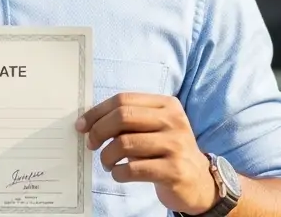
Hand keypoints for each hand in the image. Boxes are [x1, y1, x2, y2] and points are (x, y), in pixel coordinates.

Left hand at [76, 93, 216, 213]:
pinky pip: (134, 169)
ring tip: (108, 164)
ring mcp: (175, 145)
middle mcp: (173, 121)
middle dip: (99, 131)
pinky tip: (120, 174)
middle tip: (91, 145)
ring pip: (125, 144)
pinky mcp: (174, 170)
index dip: (98, 112)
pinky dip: (119, 173)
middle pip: (123, 117)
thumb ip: (131, 120)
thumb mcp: (156, 128)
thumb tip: (90, 121)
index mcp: (167, 105)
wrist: (198, 181)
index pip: (124, 100)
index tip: (82, 126)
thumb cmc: (167, 151)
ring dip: (107, 156)